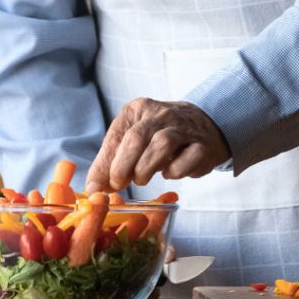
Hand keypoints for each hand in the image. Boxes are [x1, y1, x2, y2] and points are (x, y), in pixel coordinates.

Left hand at [85, 98, 230, 192]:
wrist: (205, 126)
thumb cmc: (161, 135)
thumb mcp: (134, 140)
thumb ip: (112, 160)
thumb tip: (93, 189)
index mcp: (140, 109)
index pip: (116, 134)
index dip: (103, 164)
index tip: (95, 187)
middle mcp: (162, 113)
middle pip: (137, 137)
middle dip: (122, 166)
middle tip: (119, 185)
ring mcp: (185, 127)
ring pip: (162, 144)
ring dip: (146, 168)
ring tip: (142, 179)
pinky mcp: (203, 145)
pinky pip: (188, 159)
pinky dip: (175, 171)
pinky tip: (169, 172)